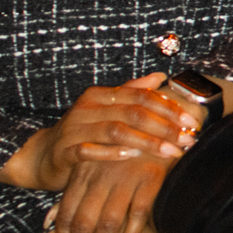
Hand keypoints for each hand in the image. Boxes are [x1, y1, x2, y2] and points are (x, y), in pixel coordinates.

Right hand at [2, 74, 201, 191]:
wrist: (42, 155)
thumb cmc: (82, 132)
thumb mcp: (106, 109)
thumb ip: (131, 92)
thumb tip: (160, 76)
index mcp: (101, 95)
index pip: (141, 96)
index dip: (168, 107)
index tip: (191, 121)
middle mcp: (87, 108)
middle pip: (132, 113)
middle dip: (164, 126)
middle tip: (187, 140)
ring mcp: (74, 128)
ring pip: (116, 131)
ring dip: (146, 141)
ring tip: (169, 151)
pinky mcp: (65, 150)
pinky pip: (90, 150)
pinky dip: (112, 152)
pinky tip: (132, 156)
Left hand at [50, 151, 172, 232]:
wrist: (164, 117)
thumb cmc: (126, 145)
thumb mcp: (92, 163)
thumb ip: (72, 192)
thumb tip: (48, 221)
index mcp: (83, 173)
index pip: (66, 215)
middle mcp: (99, 177)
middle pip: (82, 223)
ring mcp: (125, 177)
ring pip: (106, 223)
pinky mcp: (150, 178)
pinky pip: (138, 212)